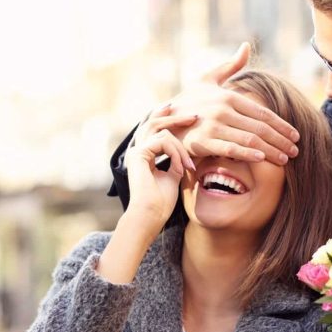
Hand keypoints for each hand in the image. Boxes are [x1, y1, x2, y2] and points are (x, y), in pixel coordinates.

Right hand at [124, 109, 194, 229]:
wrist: (151, 215)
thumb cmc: (162, 201)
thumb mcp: (174, 174)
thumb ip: (177, 159)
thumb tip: (187, 150)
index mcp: (144, 155)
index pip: (155, 130)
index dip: (170, 122)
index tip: (189, 119)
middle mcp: (137, 151)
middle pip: (154, 123)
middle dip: (174, 118)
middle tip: (194, 116)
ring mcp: (136, 151)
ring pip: (161, 131)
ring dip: (181, 146)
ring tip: (189, 164)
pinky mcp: (138, 154)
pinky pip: (163, 142)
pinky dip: (176, 152)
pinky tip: (182, 167)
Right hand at [140, 43, 299, 165]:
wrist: (161, 120)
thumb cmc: (187, 101)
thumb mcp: (207, 80)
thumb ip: (230, 66)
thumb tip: (246, 46)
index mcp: (228, 96)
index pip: (262, 113)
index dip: (281, 125)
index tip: (295, 135)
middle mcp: (222, 109)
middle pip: (260, 127)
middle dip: (281, 140)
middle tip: (296, 151)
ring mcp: (212, 125)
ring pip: (250, 139)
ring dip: (271, 150)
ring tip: (285, 160)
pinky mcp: (203, 141)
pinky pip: (231, 149)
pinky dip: (249, 154)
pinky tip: (262, 159)